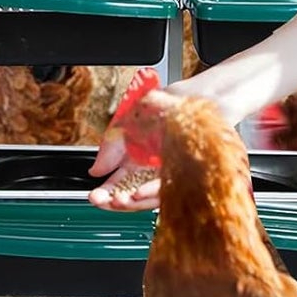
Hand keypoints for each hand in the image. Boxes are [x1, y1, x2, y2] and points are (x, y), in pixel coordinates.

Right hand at [86, 80, 178, 211]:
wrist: (203, 95)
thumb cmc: (172, 103)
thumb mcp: (131, 119)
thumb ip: (111, 146)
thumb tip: (96, 170)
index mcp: (138, 157)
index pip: (119, 182)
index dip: (105, 192)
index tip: (93, 195)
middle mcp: (154, 168)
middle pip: (132, 193)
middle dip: (114, 200)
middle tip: (101, 200)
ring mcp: (170, 172)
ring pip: (150, 197)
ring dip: (132, 202)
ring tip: (117, 200)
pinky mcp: (186, 175)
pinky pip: (168, 189)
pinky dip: (151, 193)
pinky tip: (138, 193)